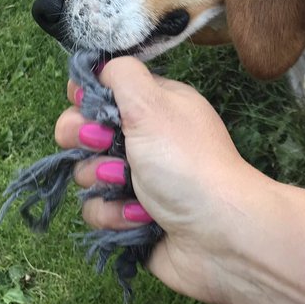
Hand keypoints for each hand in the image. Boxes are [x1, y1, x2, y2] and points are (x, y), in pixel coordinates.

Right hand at [54, 57, 304, 303]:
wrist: (220, 236)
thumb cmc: (185, 163)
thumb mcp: (152, 103)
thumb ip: (122, 74)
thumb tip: (100, 67)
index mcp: (156, 107)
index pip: (105, 92)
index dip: (86, 99)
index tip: (86, 106)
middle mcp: (146, 141)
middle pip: (87, 132)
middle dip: (84, 140)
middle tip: (101, 145)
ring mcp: (139, 181)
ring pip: (87, 174)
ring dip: (100, 181)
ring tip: (126, 187)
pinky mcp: (132, 218)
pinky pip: (99, 211)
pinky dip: (114, 215)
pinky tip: (139, 218)